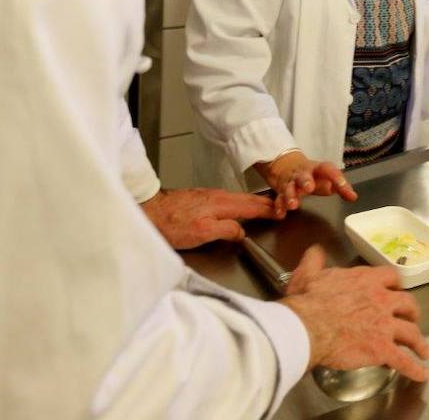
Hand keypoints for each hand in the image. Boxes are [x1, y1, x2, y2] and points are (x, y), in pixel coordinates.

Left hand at [140, 188, 277, 249]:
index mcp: (222, 204)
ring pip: (237, 198)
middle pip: (247, 199)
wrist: (148, 212)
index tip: (280, 213)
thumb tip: (241, 232)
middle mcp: (217, 196)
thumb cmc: (171, 224)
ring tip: (263, 206)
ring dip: (253, 202)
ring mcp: (208, 195)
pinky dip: (240, 202)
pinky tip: (237, 206)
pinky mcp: (200, 197)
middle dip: (264, 203)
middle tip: (278, 207)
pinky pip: (228, 199)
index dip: (267, 210)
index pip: (252, 206)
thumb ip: (226, 230)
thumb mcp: (202, 233)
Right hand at [254, 150, 357, 216]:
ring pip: (289, 187)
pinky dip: (279, 206)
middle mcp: (303, 174)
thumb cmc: (313, 175)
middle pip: (303, 175)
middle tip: (309, 188)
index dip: (336, 178)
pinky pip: (279, 198)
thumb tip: (353, 197)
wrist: (287, 166)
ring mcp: (291, 182)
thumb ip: (341, 187)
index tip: (344, 189)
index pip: (328, 170)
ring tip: (293, 205)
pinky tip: (281, 214)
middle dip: (305, 181)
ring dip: (290, 195)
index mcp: (318, 169)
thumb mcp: (328, 178)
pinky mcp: (281, 191)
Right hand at [283, 246, 428, 381]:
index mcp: (366, 280)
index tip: (395, 289)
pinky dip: (414, 369)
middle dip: (412, 312)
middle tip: (413, 318)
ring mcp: (384, 325)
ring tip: (423, 351)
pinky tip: (421, 374)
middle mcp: (381, 300)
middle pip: (408, 303)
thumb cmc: (308, 301)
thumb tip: (316, 252)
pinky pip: (403, 360)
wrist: (307, 327)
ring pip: (411, 333)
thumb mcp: (310, 274)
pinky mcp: (382, 348)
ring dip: (419, 342)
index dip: (395, 285)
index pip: (391, 277)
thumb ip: (316, 262)